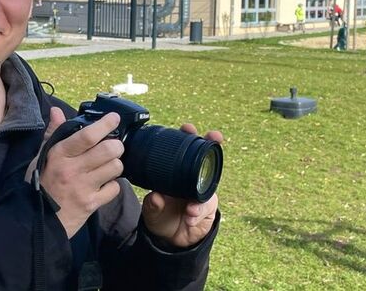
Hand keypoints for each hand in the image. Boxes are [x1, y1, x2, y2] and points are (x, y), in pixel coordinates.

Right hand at [35, 108, 124, 237]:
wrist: (37, 221)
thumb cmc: (41, 184)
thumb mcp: (42, 157)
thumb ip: (53, 133)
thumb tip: (57, 111)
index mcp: (60, 155)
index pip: (87, 135)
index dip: (105, 124)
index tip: (114, 118)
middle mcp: (73, 170)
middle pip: (109, 150)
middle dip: (117, 145)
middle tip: (113, 147)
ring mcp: (83, 188)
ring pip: (115, 167)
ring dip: (115, 165)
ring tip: (107, 167)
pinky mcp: (91, 204)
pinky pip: (114, 189)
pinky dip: (112, 186)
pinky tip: (103, 185)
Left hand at [142, 124, 222, 247]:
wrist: (170, 238)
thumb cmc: (161, 214)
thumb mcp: (152, 209)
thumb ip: (153, 204)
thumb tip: (156, 197)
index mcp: (177, 172)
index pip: (185, 150)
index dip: (189, 136)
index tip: (188, 128)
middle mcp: (193, 178)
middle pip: (206, 158)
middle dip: (212, 145)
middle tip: (213, 137)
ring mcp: (203, 192)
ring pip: (208, 186)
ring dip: (200, 194)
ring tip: (190, 208)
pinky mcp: (208, 208)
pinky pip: (206, 207)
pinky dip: (198, 213)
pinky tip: (190, 217)